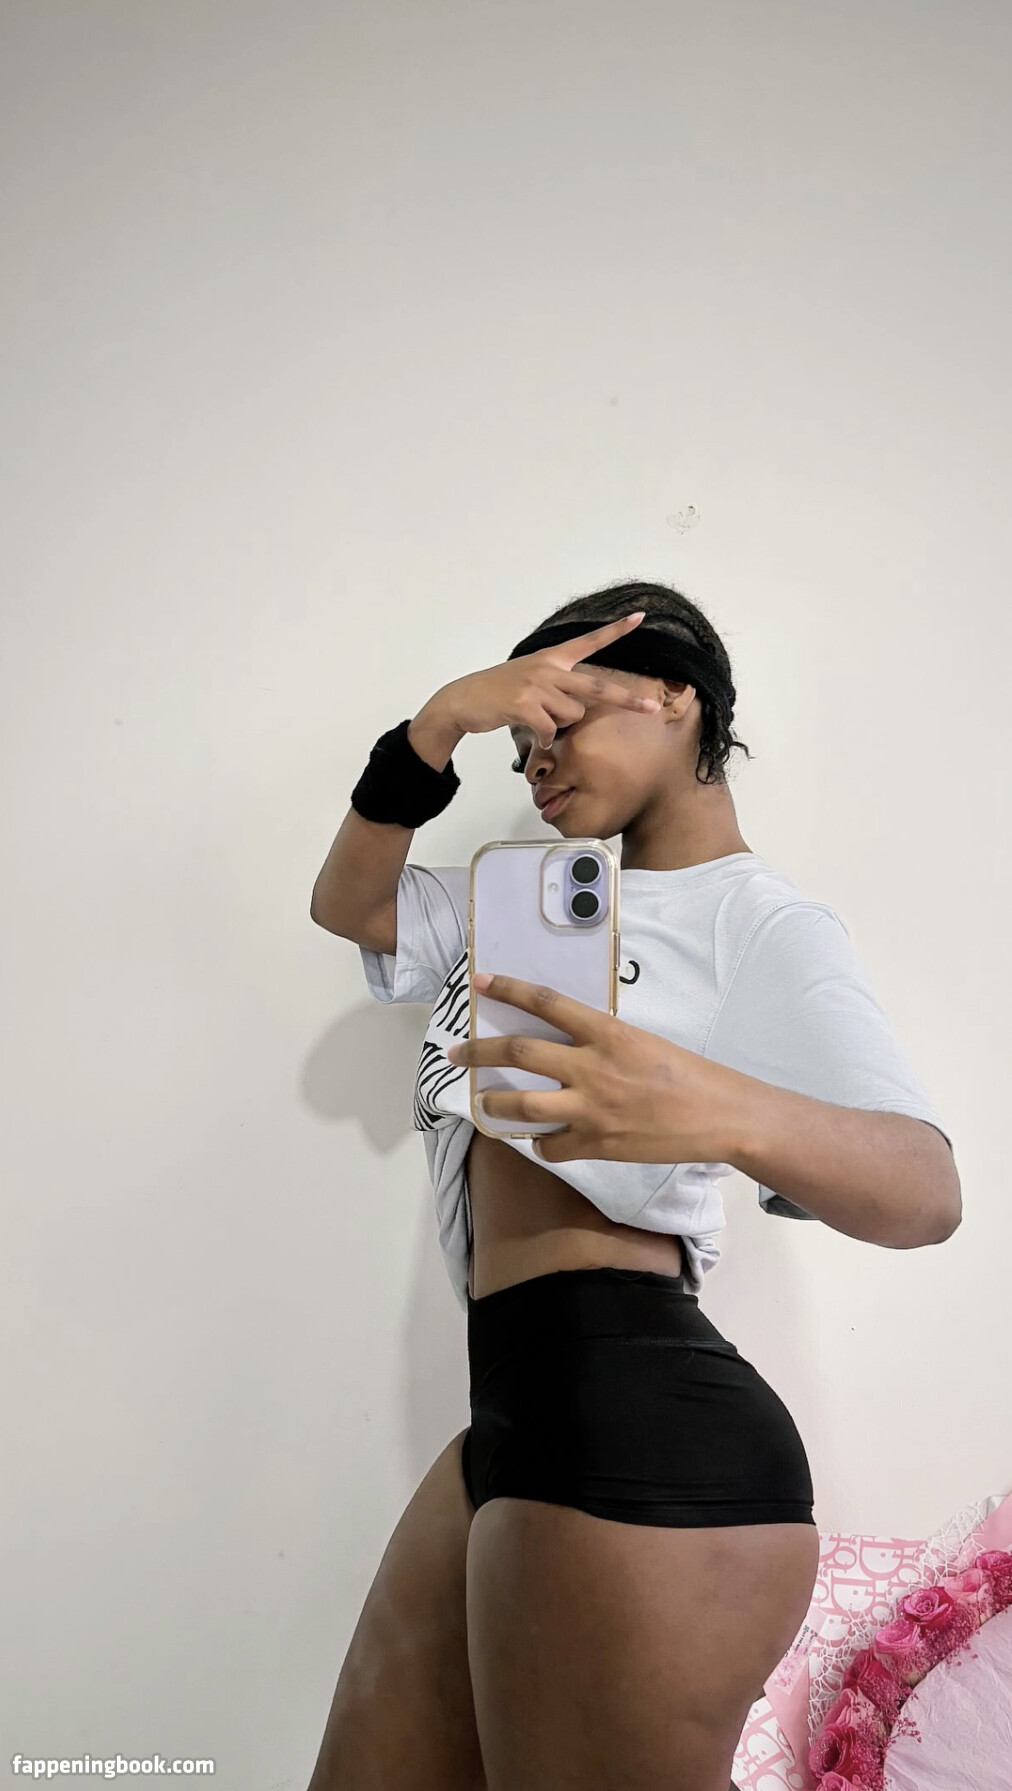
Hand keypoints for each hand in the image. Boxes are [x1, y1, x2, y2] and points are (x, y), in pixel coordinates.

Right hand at [411, 610, 659, 765]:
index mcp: (551, 659)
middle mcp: (547, 668)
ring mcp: (536, 686)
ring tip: (535, 718)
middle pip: (596, 686)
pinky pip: (551, 730)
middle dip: (626, 700)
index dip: (615, 631)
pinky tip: (531, 732)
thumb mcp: (529, 680)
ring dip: (559, 725)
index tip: (639, 617)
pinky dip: (544, 738)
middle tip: (651, 707)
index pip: (588, 642)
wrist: (463, 701)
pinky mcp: (524, 704)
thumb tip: (578, 710)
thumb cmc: (498, 693)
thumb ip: (556, 687)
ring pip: (572, 714)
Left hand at [446, 972, 750, 1165]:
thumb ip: (602, 1040)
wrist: (720, 1115)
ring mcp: (592, 1108)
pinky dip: (541, 1142)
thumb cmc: (688, 1074)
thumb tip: (568, 1042)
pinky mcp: (597, 1143)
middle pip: (519, 1053)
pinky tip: (541, 1138)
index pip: (547, 1004)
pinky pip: (552, 1145)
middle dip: (479, 1051)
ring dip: (493, 1103)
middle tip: (456, 1053)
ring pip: (523, 1104)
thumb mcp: (643, 1041)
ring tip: (481, 1101)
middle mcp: (593, 1067)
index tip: (481, 982)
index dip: (509, 990)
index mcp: (608, 1033)